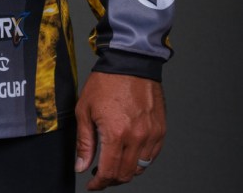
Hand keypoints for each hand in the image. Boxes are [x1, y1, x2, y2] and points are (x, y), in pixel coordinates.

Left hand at [74, 72, 165, 188]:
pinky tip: (129, 152)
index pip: (109, 172)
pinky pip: (152, 156)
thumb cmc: (106, 81)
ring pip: (140, 168)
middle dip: (111, 180)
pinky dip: (140, 160)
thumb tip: (82, 166)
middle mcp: (137, 137)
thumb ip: (84, 142)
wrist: (130, 62)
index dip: (99, 184)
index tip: (92, 185)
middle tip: (101, 176)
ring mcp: (151, 134)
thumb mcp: (85, 109)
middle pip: (126, 174)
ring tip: (114, 163)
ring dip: (126, 171)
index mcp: (116, 134)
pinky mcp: (160, 130)